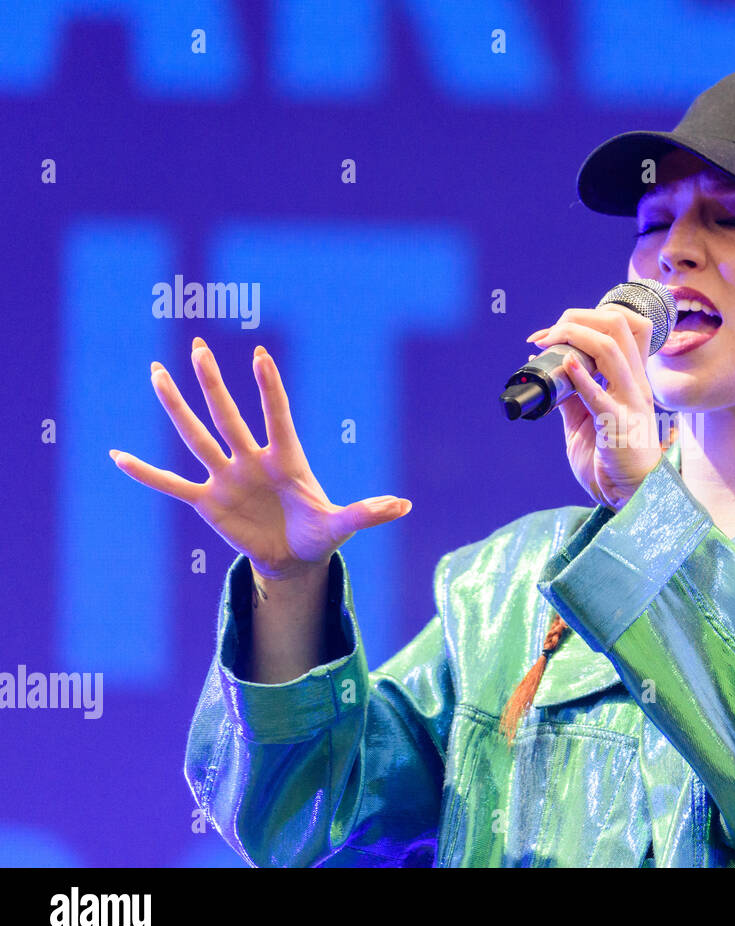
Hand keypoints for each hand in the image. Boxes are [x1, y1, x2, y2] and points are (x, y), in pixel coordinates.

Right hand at [109, 337, 411, 580]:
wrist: (294, 559)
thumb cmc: (320, 534)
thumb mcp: (343, 525)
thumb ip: (368, 513)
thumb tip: (405, 506)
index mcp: (287, 459)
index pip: (277, 416)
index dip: (269, 388)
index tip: (260, 356)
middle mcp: (252, 460)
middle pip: (228, 415)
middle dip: (213, 383)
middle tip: (196, 346)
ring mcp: (226, 478)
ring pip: (196, 436)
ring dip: (175, 406)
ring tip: (155, 371)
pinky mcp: (208, 502)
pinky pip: (172, 485)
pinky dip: (146, 473)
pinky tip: (118, 457)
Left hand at [525, 306, 664, 509]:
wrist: (631, 495)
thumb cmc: (612, 459)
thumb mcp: (588, 419)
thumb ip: (574, 395)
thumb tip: (549, 371)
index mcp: (632, 378)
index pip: (623, 327)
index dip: (587, 318)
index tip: (553, 331)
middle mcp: (636, 383)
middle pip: (618, 325)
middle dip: (578, 318)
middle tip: (547, 334)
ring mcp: (631, 401)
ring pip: (610, 349)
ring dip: (574, 338)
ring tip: (548, 343)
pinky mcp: (619, 425)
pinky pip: (600, 394)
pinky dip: (581, 376)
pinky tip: (565, 364)